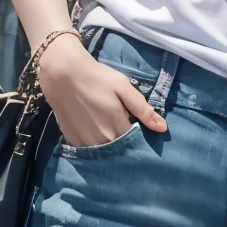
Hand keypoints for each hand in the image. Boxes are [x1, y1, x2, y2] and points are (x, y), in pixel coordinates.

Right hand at [38, 32, 166, 147]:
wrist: (63, 75)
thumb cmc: (97, 78)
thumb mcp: (123, 87)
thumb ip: (143, 109)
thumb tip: (163, 128)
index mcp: (118, 128)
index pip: (135, 142)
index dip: (138, 134)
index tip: (136, 125)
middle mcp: (102, 141)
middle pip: (119, 149)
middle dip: (124, 142)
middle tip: (121, 124)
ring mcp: (85, 144)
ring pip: (103, 151)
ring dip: (108, 144)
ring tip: (107, 127)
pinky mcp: (72, 141)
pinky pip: (87, 149)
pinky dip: (93, 143)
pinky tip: (92, 129)